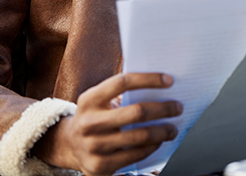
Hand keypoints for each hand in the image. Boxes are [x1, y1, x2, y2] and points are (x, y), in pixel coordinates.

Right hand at [32, 73, 182, 175]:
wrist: (68, 145)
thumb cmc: (94, 116)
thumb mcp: (98, 99)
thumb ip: (121, 92)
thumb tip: (160, 86)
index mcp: (89, 99)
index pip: (123, 82)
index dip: (149, 79)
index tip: (169, 80)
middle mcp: (89, 122)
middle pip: (137, 112)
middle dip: (163, 109)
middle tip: (177, 107)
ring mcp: (93, 146)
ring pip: (140, 136)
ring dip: (163, 131)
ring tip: (172, 128)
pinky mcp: (100, 165)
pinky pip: (135, 155)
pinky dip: (152, 147)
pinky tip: (158, 141)